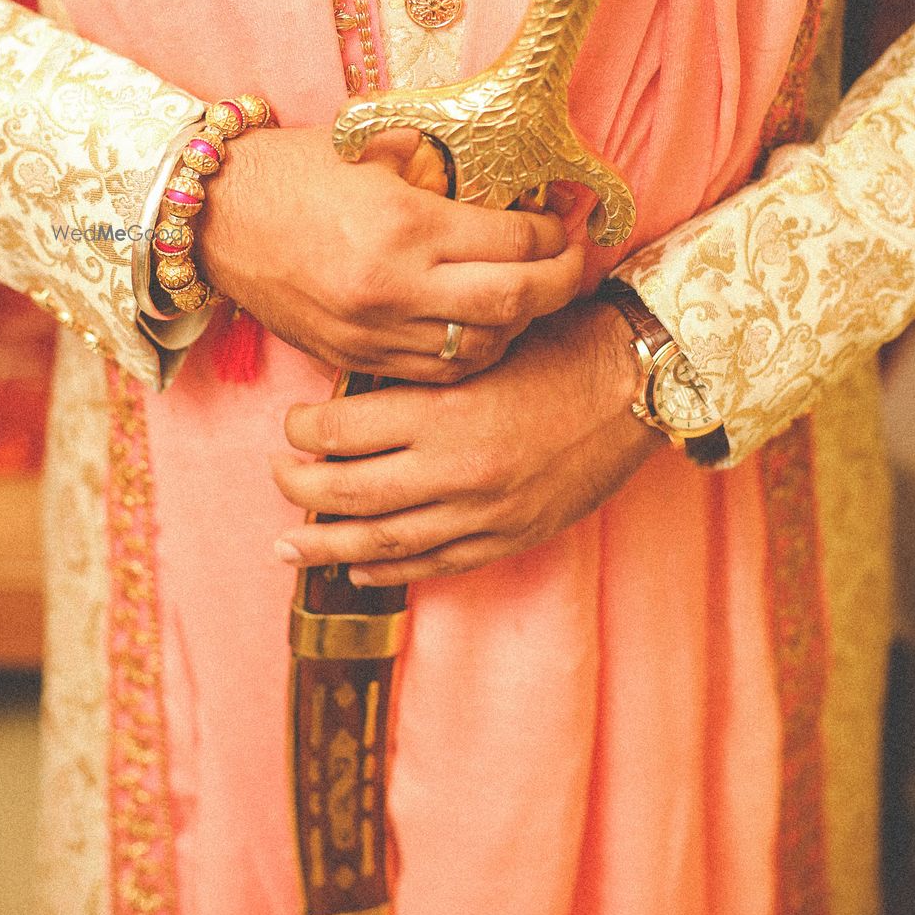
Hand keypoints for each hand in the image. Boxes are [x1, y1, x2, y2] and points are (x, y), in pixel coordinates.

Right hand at [198, 124, 582, 382]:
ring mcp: (373, 331)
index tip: (567, 222)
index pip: (513, 244)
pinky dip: (472, 352)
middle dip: (561, 283)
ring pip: (481, 348)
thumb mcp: (373, 151)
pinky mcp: (354, 356)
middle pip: (513, 303)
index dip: (555, 234)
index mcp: (404, 226)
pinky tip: (482, 325)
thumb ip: (443, 171)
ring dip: (520, 324)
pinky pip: (436, 371)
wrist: (213, 218)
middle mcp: (394, 287)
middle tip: (576, 262)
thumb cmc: (293, 171)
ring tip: (532, 294)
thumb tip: (510, 186)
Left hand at [271, 298, 664, 584]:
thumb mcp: (482, 344)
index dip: (304, 431)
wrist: (637, 385)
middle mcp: (453, 467)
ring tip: (288, 546)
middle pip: (349, 491)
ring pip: (383, 540)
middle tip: (278, 477)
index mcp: (442, 410)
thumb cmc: (560, 347)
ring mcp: (481, 511)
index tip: (293, 426)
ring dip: (328, 545)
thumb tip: (359, 391)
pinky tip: (359, 569)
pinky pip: (436, 564)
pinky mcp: (508, 536)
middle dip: (301, 488)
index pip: (343, 432)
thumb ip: (424, 371)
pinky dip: (391, 570)